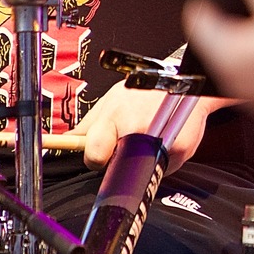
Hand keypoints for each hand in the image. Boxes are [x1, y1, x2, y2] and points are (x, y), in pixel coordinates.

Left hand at [77, 81, 209, 169]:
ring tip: (147, 136)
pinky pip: (164, 168)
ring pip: (142, 171)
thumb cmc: (145, 90)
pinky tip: (164, 138)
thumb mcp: (113, 99)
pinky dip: (161, 159)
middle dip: (118, 160)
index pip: (94, 155)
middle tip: (126, 144)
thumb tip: (67, 141)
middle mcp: (138, 130)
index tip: (100, 155)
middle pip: (116, 167)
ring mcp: (161, 142)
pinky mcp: (182, 150)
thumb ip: (88, 124)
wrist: (186, 83)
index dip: (94, 159)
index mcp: (116, 117)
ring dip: (141, 160)